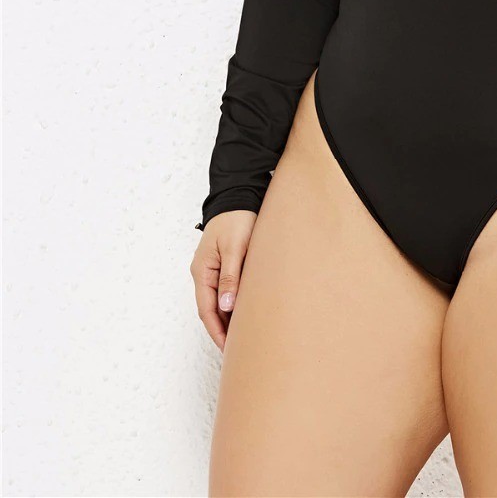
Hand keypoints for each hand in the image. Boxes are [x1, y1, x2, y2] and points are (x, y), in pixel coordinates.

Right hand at [190, 210, 256, 350]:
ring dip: (227, 318)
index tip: (228, 348)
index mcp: (202, 271)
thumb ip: (230, 276)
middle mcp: (204, 273)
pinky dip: (232, 304)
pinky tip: (244, 313)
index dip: (216, 330)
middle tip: (238, 350)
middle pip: (210, 309)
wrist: (240, 196)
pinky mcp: (224, 265)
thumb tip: (226, 306)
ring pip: (218, 301)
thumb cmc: (237, 219)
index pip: (206, 310)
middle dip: (221, 330)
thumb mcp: (235, 247)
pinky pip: (225, 291)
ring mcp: (212, 270)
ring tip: (243, 337)